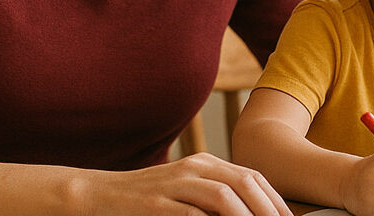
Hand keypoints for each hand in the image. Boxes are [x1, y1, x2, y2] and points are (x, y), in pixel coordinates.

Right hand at [84, 152, 292, 215]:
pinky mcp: (158, 204)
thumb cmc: (147, 200)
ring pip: (224, 195)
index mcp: (204, 163)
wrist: (99, 196)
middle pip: (244, 183)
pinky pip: (193, 215)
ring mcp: (175, 184)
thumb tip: (251, 214)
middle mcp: (193, 168)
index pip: (251, 177)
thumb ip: (215, 200)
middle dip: (269, 210)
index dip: (275, 201)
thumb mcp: (185, 193)